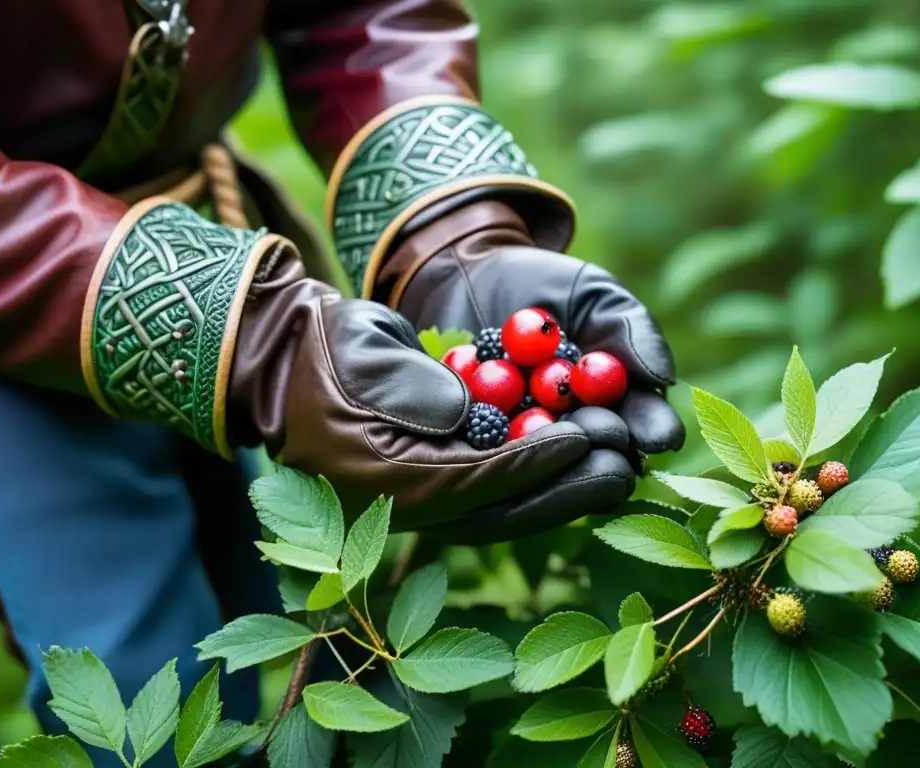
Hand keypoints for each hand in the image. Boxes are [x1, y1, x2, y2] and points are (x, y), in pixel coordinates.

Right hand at [228, 248, 633, 543]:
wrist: (298, 367)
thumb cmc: (327, 351)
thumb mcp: (358, 348)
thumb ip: (407, 381)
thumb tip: (462, 411)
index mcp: (383, 478)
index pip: (469, 478)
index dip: (528, 462)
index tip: (578, 440)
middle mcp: (410, 505)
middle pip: (501, 508)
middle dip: (564, 489)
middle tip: (622, 468)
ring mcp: (427, 502)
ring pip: (507, 507)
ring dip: (565, 491)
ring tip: (620, 468)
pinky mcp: (441, 488)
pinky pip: (501, 494)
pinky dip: (544, 481)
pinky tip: (587, 463)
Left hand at [392, 200, 684, 457]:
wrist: (468, 280)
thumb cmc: (546, 287)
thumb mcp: (593, 294)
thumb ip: (630, 329)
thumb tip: (662, 378)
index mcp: (616, 407)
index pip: (644, 427)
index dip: (652, 432)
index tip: (659, 434)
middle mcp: (574, 440)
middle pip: (597, 459)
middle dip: (601, 449)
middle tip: (601, 434)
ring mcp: (524, 452)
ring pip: (542, 471)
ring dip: (549, 461)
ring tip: (552, 440)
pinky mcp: (473, 454)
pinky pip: (483, 461)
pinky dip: (489, 452)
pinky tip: (491, 442)